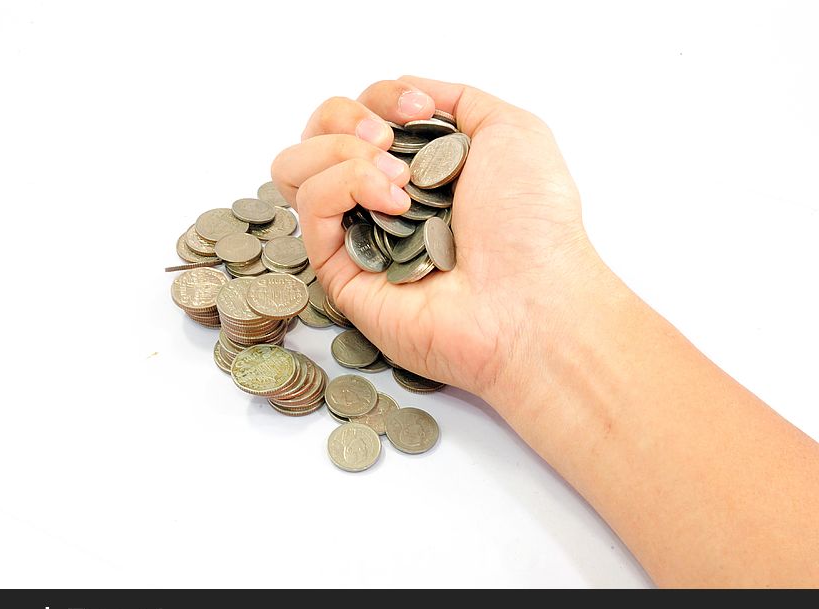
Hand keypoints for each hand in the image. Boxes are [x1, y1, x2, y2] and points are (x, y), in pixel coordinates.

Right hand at [271, 76, 600, 397]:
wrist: (530, 298)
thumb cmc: (533, 223)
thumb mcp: (511, 130)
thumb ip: (457, 99)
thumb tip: (407, 89)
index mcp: (419, 170)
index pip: (362, 116)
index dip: (380, 99)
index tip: (420, 114)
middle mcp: (382, 202)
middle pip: (316, 136)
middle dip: (343, 117)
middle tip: (389, 141)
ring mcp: (358, 237)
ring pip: (295, 168)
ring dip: (337, 149)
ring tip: (395, 178)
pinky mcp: (340, 273)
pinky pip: (309, 208)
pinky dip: (343, 184)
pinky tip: (393, 202)